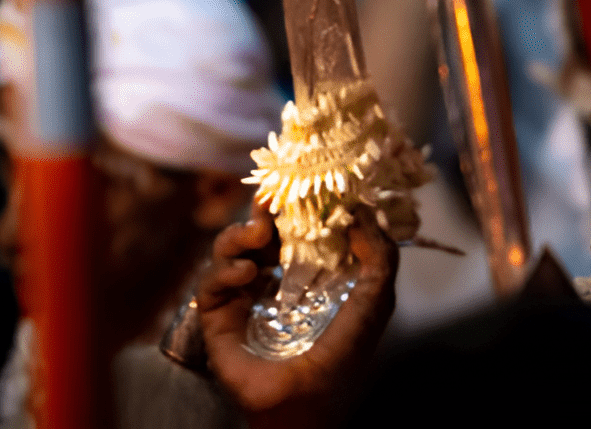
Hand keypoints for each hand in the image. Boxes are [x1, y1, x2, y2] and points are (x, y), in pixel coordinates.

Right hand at [195, 205, 397, 428]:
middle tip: (268, 201)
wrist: (305, 404)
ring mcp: (242, 298)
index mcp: (307, 276)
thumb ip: (380, 258)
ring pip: (227, 250)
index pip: (294, 230)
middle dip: (260, 213)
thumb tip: (366, 212)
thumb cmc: (342, 356)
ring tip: (257, 235)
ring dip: (237, 236)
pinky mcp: (218, 317)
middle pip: (256, 234)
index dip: (294, 207)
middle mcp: (271, 282)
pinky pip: (210, 283)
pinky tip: (246, 274)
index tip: (298, 186)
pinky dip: (225, 271)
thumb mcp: (374, 302)